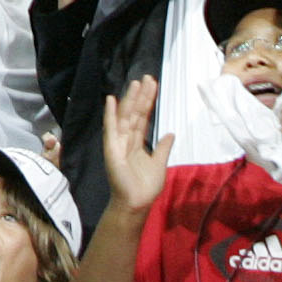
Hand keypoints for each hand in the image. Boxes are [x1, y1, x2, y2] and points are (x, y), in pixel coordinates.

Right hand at [102, 76, 174, 214]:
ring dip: (130, 100)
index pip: (143, 117)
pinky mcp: (111, 148)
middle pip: (134, 113)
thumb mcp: (160, 164)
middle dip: (141, 96)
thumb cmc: (145, 187)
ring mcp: (118, 142)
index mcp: (136, 142)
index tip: (153, 85)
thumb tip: (171, 133)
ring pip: (125, 117)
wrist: (136, 203)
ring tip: (136, 83)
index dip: (148, 102)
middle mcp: (126, 139)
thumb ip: (163, 148)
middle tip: (148, 78)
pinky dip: (110, 114)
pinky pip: (110, 128)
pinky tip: (111, 100)